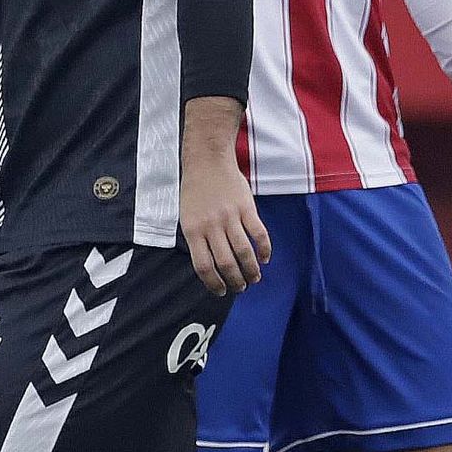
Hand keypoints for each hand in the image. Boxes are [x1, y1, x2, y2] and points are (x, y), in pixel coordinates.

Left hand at [181, 151, 271, 296]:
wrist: (207, 160)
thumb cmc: (196, 190)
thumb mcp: (187, 216)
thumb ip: (197, 239)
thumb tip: (211, 266)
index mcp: (193, 230)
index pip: (204, 266)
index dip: (214, 284)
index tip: (221, 291)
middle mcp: (211, 225)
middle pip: (226, 263)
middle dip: (235, 281)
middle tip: (241, 287)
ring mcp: (230, 216)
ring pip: (244, 252)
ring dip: (251, 270)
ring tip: (254, 278)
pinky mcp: (247, 208)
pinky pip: (259, 233)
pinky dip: (264, 249)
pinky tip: (265, 258)